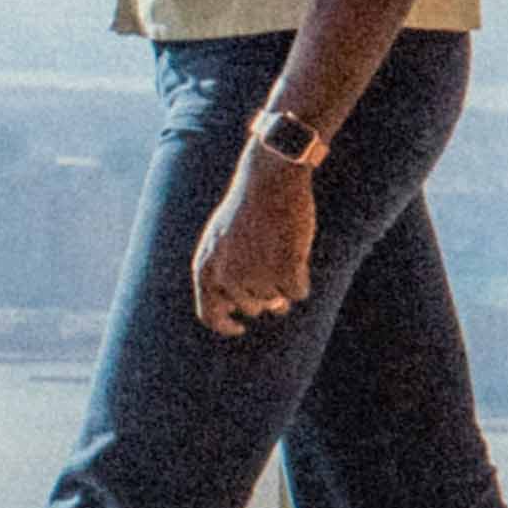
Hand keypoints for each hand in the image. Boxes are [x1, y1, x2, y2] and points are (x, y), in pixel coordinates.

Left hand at [188, 148, 315, 334]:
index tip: (239, 327)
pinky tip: (298, 254)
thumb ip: (224, 274)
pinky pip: (299, 292)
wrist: (269, 179)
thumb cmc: (247, 207)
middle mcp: (227, 278)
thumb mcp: (221, 240)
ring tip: (281, 248)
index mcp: (205, 269)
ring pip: (278, 300)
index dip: (225, 326)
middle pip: (253, 307)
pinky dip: (302, 278)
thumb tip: (247, 310)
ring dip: (285, 281)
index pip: (210, 315)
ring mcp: (256, 277)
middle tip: (277, 268)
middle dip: (267, 295)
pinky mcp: (285, 271)